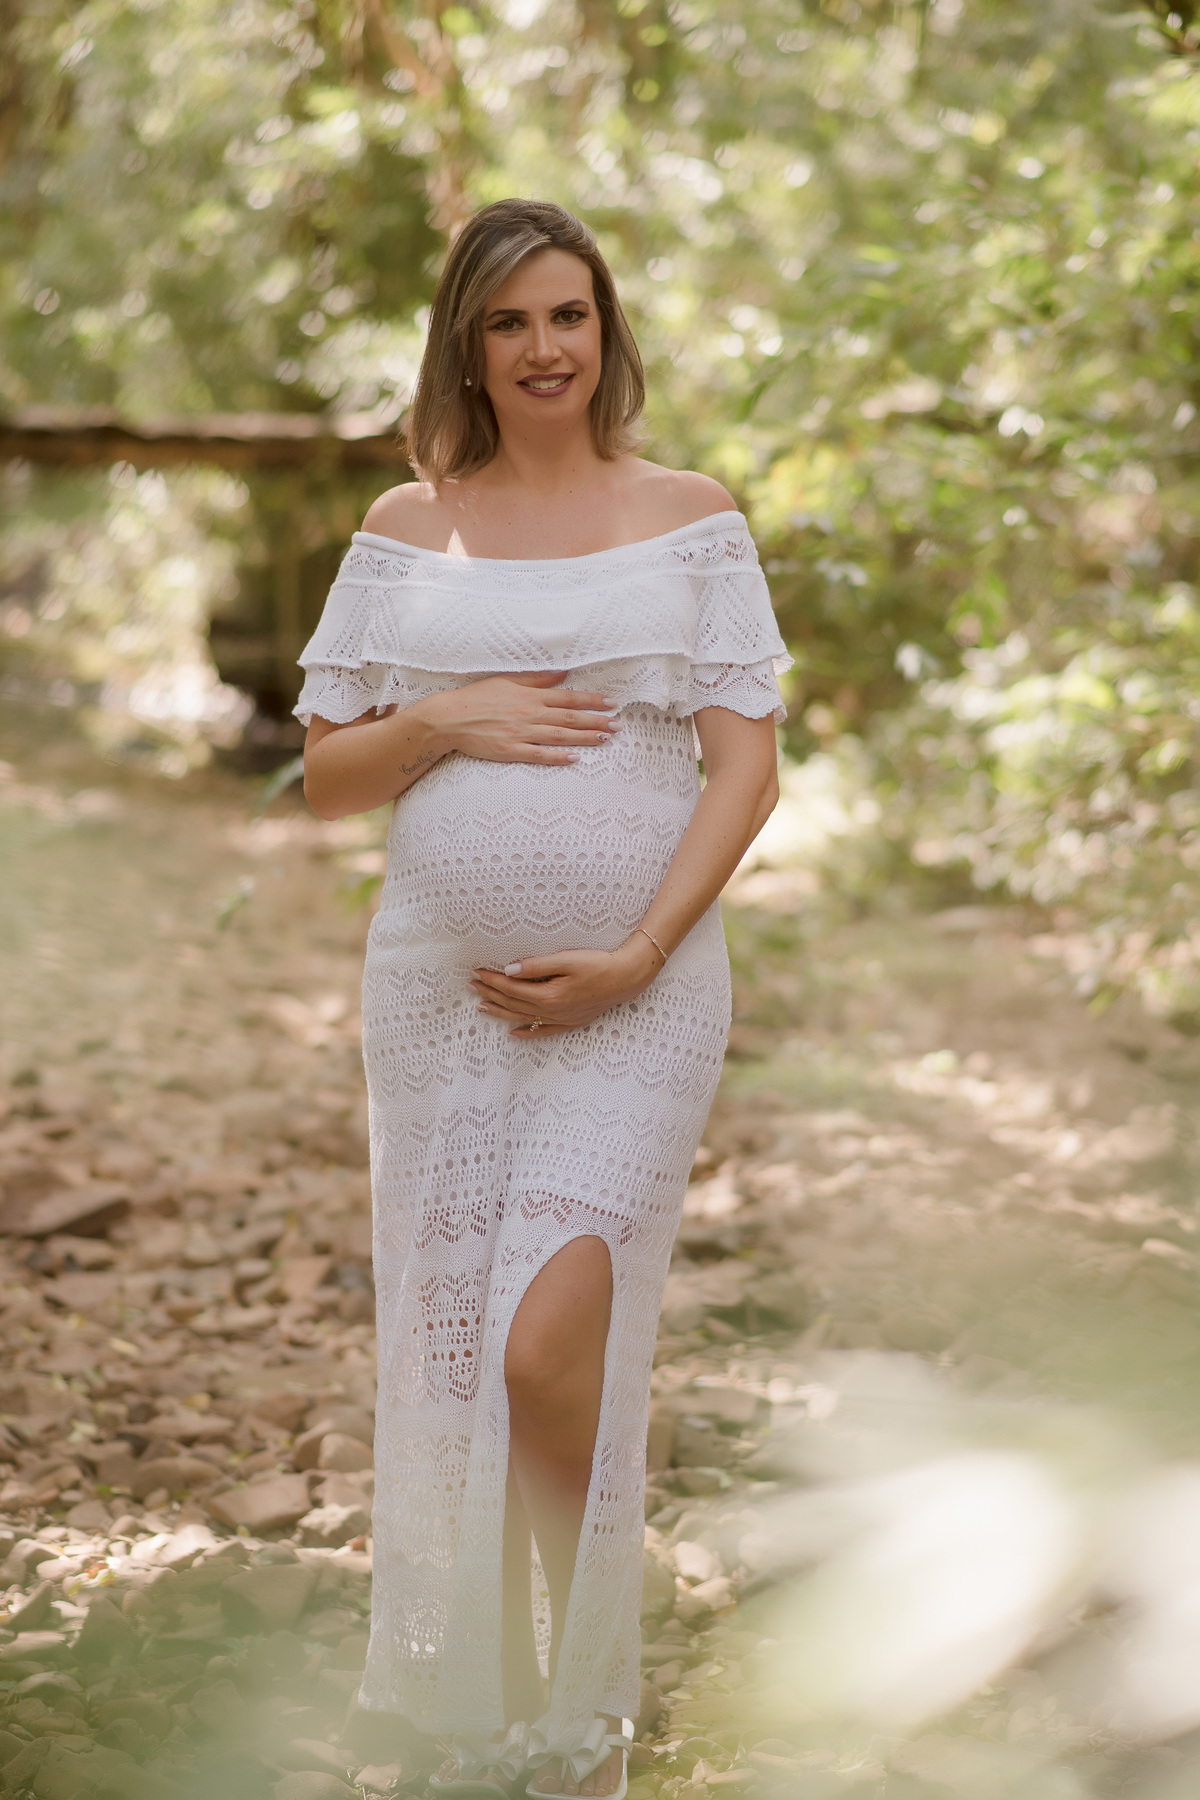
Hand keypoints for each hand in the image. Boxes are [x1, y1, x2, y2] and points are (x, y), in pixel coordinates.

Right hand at [423, 671, 621, 765]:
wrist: (450, 718)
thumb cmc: (477, 697)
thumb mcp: (507, 681)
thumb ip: (537, 678)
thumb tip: (562, 673)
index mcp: (530, 695)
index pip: (568, 698)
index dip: (592, 701)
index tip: (612, 703)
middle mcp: (529, 713)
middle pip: (570, 718)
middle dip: (597, 721)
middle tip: (618, 725)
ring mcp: (521, 733)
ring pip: (560, 736)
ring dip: (585, 738)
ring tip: (606, 739)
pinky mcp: (510, 750)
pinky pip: (539, 754)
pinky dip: (558, 757)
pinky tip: (575, 759)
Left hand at [470, 939, 662, 1036]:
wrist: (627, 978)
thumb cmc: (598, 964)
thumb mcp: (566, 959)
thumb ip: (536, 966)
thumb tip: (509, 970)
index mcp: (549, 995)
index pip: (512, 988)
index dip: (493, 980)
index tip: (478, 972)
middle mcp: (552, 1011)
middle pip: (514, 1004)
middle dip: (491, 994)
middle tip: (472, 986)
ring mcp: (561, 1019)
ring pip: (523, 1018)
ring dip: (501, 1012)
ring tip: (482, 1006)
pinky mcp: (571, 1022)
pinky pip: (543, 1031)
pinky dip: (526, 1033)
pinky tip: (513, 1033)